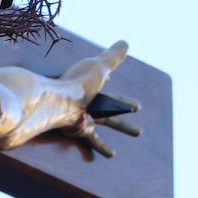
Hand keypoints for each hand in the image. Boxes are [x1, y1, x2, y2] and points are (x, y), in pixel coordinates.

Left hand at [58, 40, 140, 158]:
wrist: (58, 103)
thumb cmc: (78, 83)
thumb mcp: (101, 66)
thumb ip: (113, 55)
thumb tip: (125, 43)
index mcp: (89, 83)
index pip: (101, 79)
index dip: (106, 77)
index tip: (109, 76)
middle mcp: (86, 99)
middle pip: (111, 102)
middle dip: (124, 104)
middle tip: (138, 106)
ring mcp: (85, 114)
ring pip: (109, 122)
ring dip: (125, 126)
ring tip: (138, 132)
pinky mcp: (82, 129)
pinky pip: (95, 140)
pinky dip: (103, 147)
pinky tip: (111, 154)